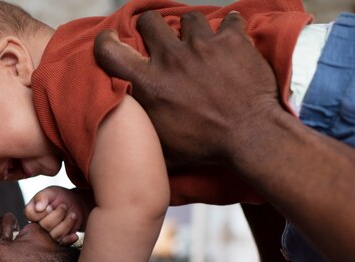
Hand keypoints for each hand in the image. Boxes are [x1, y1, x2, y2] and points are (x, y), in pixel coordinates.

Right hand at [25, 186, 84, 244]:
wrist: (76, 203)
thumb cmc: (61, 196)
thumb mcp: (51, 191)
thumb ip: (42, 196)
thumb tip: (37, 207)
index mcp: (32, 212)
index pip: (31, 215)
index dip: (43, 211)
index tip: (51, 205)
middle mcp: (38, 225)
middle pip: (45, 225)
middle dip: (58, 214)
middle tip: (64, 206)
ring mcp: (49, 234)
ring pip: (55, 235)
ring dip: (67, 223)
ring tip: (73, 214)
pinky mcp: (59, 240)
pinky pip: (63, 242)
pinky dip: (70, 238)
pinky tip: (74, 233)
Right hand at [94, 11, 281, 167]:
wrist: (250, 138)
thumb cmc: (206, 147)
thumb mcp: (160, 146)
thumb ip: (139, 129)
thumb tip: (125, 130)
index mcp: (148, 84)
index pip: (110, 50)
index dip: (107, 41)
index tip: (113, 40)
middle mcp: (171, 59)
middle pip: (150, 21)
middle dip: (153, 28)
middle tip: (163, 42)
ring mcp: (202, 46)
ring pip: (189, 19)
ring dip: (193, 31)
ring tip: (201, 46)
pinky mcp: (232, 40)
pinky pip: (229, 19)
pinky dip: (230, 29)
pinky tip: (230, 43)